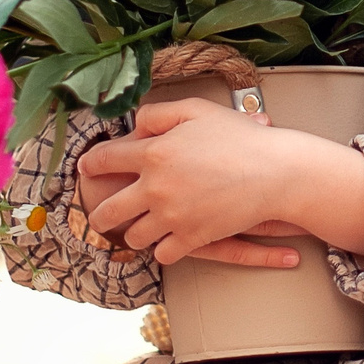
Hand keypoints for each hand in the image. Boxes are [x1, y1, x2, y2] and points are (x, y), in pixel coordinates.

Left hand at [78, 97, 338, 266]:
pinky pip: (163, 254)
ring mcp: (172, 217)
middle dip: (100, 214)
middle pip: (108, 211)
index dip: (91, 165)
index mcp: (152, 152)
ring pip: (134, 237)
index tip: (87, 169)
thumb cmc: (241, 137)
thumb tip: (134, 126)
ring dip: (136, 232)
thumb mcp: (196, 109)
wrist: (276, 172)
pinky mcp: (192, 238)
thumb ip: (158, 114)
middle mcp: (155, 187)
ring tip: (143, 227)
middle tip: (102, 215)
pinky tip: (169, 241)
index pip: (103, 160)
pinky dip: (164, 249)